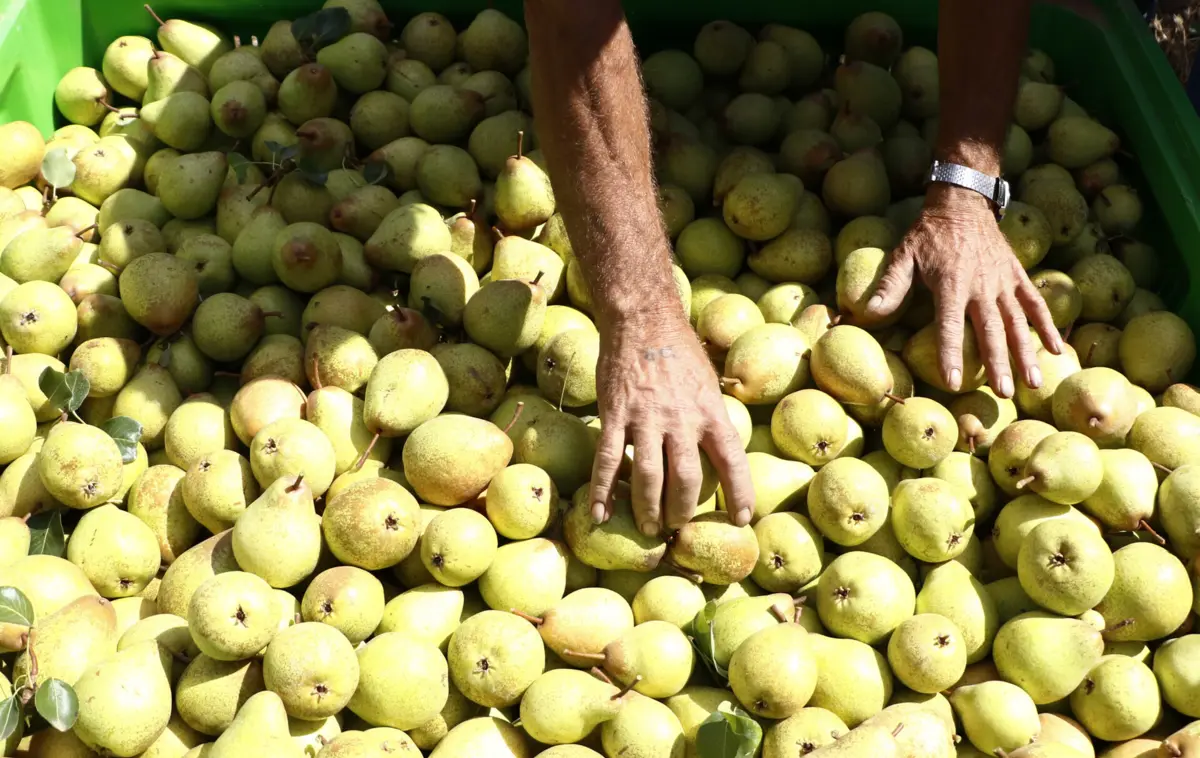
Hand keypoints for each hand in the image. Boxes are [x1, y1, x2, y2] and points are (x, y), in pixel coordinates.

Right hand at [589, 311, 753, 534]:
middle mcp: (680, 419)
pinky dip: (603, 490)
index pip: (731, 461)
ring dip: (647, 508)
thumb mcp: (708, 381)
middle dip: (681, 510)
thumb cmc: (678, 350)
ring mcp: (645, 418)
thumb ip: (713, 416)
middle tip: (676, 525)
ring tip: (648, 527)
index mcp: (710, 412)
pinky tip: (601, 514)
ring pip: (647, 476)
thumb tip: (722, 446)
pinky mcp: (615, 415)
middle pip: (685, 479)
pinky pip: (607, 459)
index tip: (742, 519)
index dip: (739, 493)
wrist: (642, 320)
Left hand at [864, 184, 1062, 397]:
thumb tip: (868, 313)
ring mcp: (1003, 282)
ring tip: (1032, 383)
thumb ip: (889, 286)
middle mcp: (981, 286)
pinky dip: (1048, 325)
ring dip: (1026, 353)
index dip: (951, 354)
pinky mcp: (1017, 276)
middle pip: (991, 331)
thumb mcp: (903, 255)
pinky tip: (1058, 349)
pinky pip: (1035, 303)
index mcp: (951, 283)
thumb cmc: (928, 234)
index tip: (952, 382)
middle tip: (1003, 393)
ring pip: (1018, 322)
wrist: (962, 202)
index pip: (950, 326)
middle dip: (998, 364)